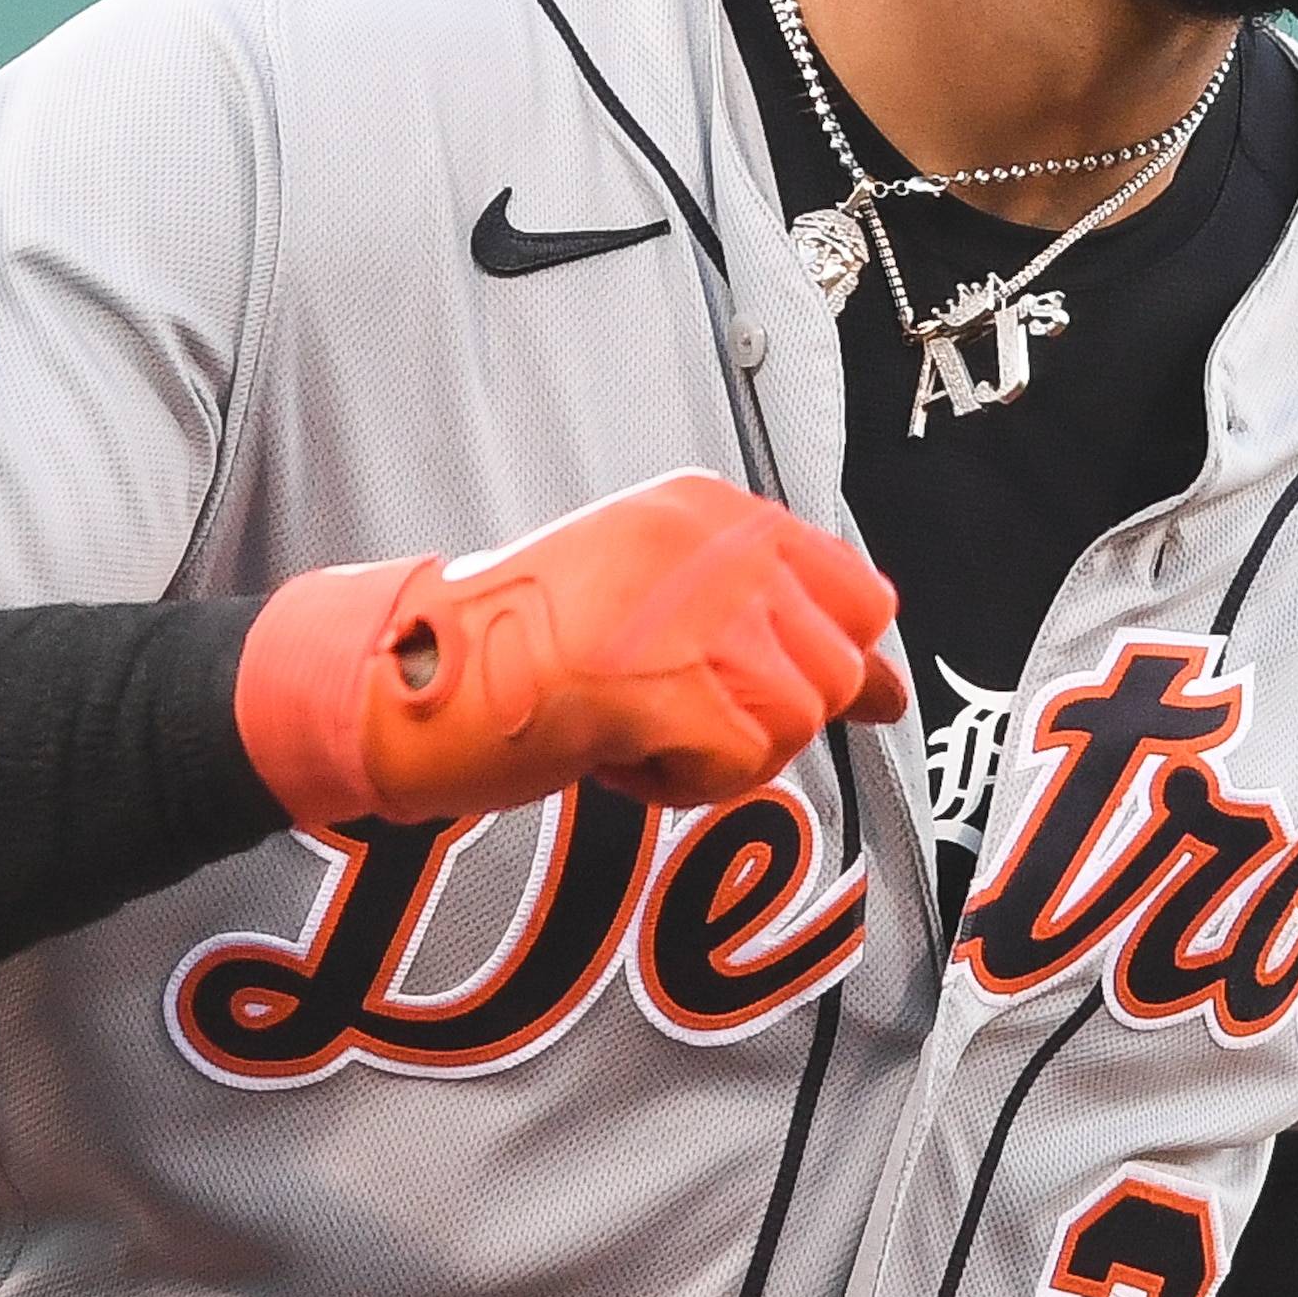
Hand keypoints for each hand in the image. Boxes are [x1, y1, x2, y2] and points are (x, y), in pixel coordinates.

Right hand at [235, 470, 907, 824]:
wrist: (413, 674)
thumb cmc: (517, 644)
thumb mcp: (647, 594)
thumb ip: (756, 621)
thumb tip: (883, 691)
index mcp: (709, 510)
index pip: (852, 589)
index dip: (840, 655)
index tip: (831, 692)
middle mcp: (721, 546)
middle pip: (835, 670)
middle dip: (767, 715)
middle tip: (671, 713)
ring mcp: (707, 613)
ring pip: (794, 724)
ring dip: (718, 753)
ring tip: (627, 724)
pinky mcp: (683, 686)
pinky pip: (740, 772)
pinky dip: (679, 786)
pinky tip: (611, 750)